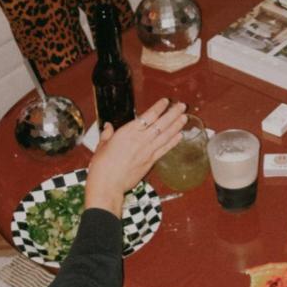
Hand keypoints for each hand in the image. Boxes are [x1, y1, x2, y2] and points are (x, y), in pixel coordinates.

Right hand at [84, 99, 186, 215]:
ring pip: (165, 135)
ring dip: (176, 126)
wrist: (108, 185)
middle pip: (161, 124)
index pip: (147, 116)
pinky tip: (180, 136)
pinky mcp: (150, 162)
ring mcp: (147, 151)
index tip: (166, 101)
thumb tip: (108, 127)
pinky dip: (173, 142)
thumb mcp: (101, 146)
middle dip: (173, 114)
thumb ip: (107, 134)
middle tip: (182, 106)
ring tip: (185, 118)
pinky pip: (164, 149)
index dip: (158, 108)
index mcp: (127, 132)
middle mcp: (140, 140)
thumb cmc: (102, 166)